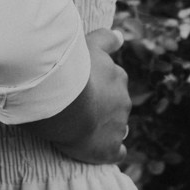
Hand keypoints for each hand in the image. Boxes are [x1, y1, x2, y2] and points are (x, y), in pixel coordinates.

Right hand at [25, 28, 131, 164]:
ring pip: (115, 128)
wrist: (66, 101)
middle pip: (115, 106)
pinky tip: (97, 151)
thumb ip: (106, 39)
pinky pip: (115, 153)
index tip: (84, 87)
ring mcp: (118, 126)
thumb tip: (122, 36)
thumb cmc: (73, 69)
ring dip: (104, 128)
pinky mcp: (109, 149)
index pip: (113, 82)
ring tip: (83, 129)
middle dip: (102, 107)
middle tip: (78, 107)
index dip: (99, 86)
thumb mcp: (90, 44)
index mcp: (118, 78)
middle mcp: (123, 102)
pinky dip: (109, 152)